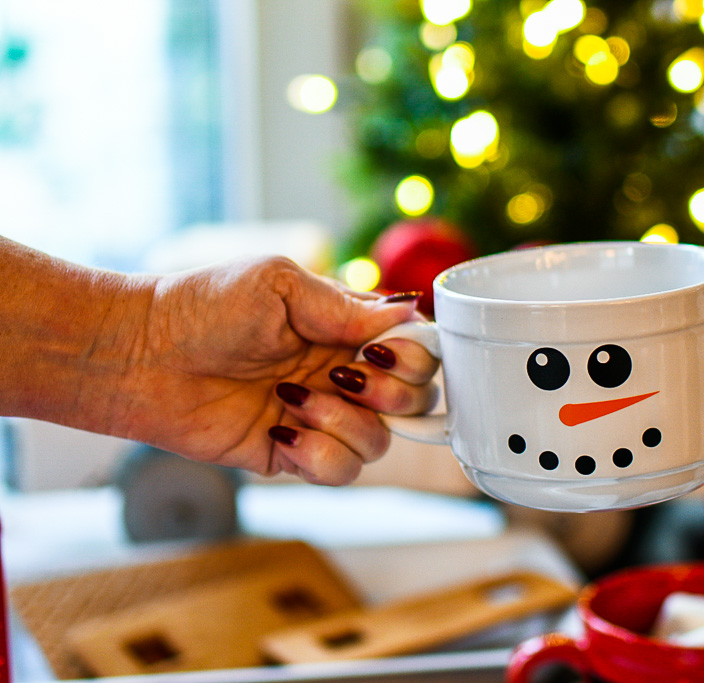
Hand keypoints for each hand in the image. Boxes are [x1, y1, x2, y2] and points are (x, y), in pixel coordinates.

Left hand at [122, 256, 438, 484]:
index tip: (378, 352)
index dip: (412, 357)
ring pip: (379, 443)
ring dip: (343, 423)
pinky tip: (280, 430)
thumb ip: (346, 306)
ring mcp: (320, 417)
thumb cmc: (203, 307)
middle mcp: (341, 375)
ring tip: (292, 399)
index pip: (415, 351)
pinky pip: (340, 472)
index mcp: (345, 329)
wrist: (140, 356)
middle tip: (339, 375)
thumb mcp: (279, 286)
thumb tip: (408, 310)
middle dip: (388, 394)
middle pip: (414, 402)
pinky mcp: (293, 455)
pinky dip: (320, 455)